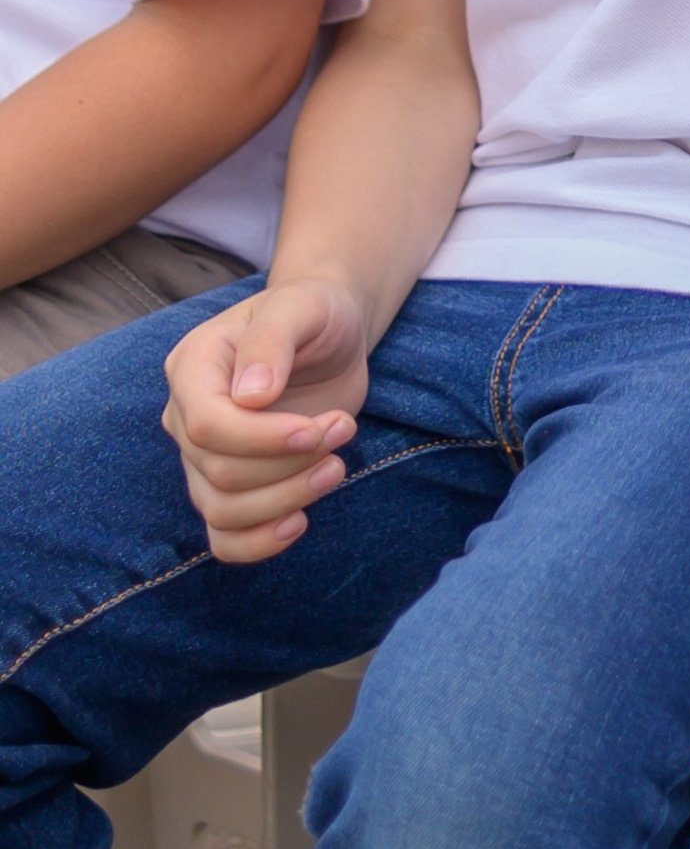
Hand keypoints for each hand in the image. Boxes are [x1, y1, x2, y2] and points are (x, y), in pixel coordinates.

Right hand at [162, 278, 369, 562]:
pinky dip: (257, 543)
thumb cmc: (314, 313)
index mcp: (193, 366)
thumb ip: (272, 339)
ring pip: (222, 510)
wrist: (328, 333)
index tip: (318, 428)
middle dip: (290, 463)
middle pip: (220, 473)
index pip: (206, 426)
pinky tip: (300, 522)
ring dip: (287, 499)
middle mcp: (186, 415)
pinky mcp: (230, 486)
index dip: (262, 440)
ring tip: (338, 466)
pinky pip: (223, 537)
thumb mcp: (302, 305)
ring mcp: (203, 456)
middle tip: (345, 428)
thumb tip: (251, 396)